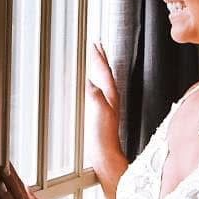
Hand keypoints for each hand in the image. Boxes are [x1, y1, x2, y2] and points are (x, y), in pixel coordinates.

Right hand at [85, 40, 124, 177]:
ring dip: (98, 69)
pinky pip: (97, 91)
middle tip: (96, 46)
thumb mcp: (99, 113)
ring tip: (93, 60)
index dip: (99, 58)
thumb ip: (96, 97)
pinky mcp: (100, 113)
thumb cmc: (103, 136)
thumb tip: (90, 84)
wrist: (104, 154)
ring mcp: (106, 105)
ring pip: (102, 81)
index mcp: (110, 96)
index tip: (94, 44)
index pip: (104, 71)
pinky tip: (88, 85)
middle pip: (105, 73)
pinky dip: (92, 83)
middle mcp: (110, 98)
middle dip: (100, 59)